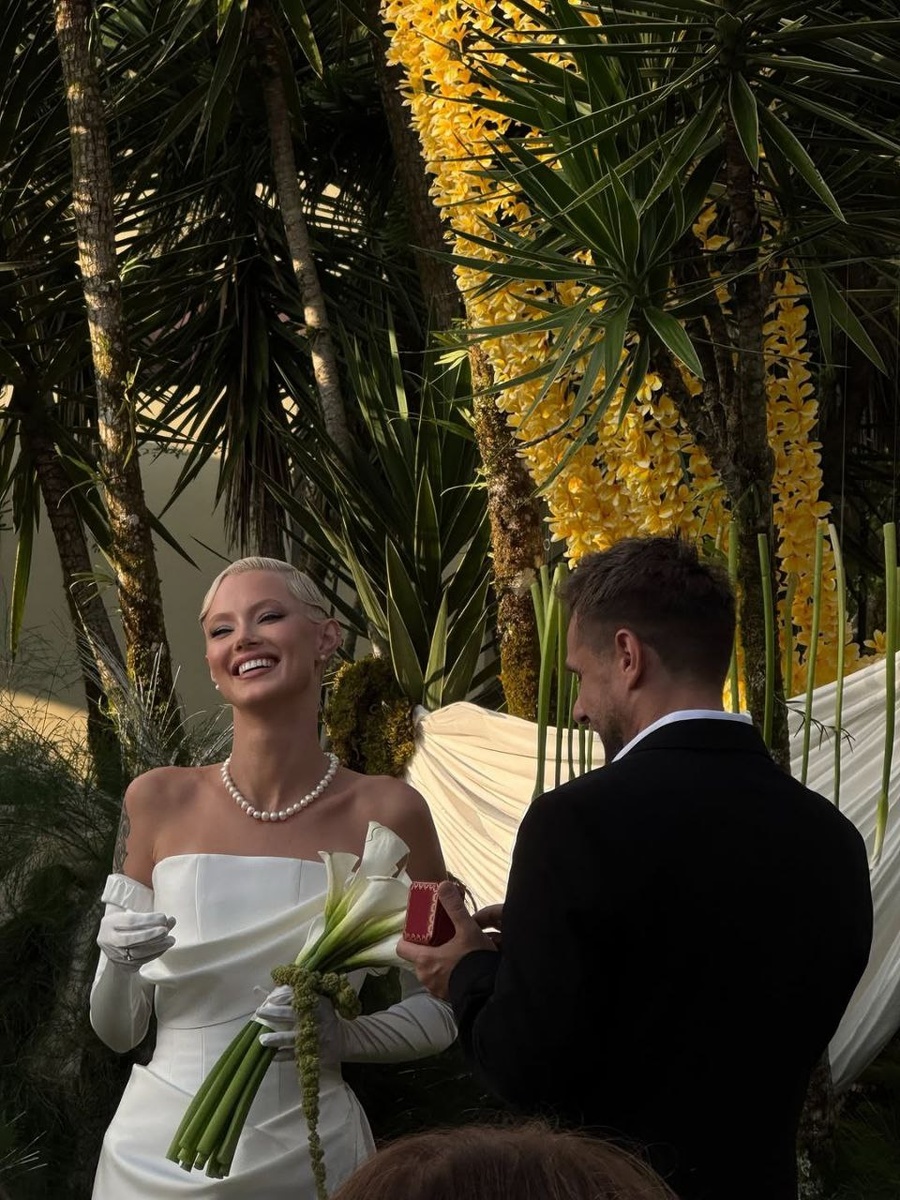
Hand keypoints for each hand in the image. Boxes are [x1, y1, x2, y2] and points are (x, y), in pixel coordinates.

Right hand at [97, 908, 175, 972]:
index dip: (148, 920)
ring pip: (136, 954)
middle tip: (167, 930)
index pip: (130, 922)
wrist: (110, 938)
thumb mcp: (131, 914)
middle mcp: (109, 940)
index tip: (163, 918)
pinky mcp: (122, 966)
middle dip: (152, 935)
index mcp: (110, 923)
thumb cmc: (125, 923)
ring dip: (157, 947)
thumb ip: (150, 918)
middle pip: (130, 940)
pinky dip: (155, 954)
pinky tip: (164, 947)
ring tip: (170, 940)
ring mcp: (115, 955)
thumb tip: (171, 921)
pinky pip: (140, 962)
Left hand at [254, 986, 339, 1065]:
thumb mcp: (313, 1001)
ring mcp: (315, 1037)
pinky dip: (282, 1055)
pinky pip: (294, 1055)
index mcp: (317, 1003)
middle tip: (259, 1012)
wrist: (341, 1039)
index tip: (268, 999)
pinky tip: (271, 1055)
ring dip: (276, 1038)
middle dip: (274, 1014)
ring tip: (262, 1039)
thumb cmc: (322, 1016)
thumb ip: (287, 996)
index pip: (296, 996)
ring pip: (292, 1038)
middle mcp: (316, 1018)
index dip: (281, 997)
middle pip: (292, 1015)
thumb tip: (259, 990)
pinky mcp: (313, 1052)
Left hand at [398, 880, 497, 1000]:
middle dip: (427, 948)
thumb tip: (443, 885)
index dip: (408, 937)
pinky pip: (439, 981)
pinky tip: (459, 967)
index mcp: (424, 959)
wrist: (489, 991)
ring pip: (429, 970)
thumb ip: (454, 908)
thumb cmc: (475, 960)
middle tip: (441, 938)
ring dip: (437, 962)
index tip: (420, 930)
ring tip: (453, 952)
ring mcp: (434, 989)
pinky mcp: (445, 997)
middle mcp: (424, 976)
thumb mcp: (467, 930)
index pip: (402, 947)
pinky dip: (445, 974)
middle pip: (417, 957)